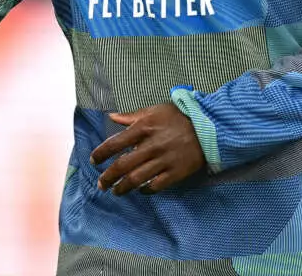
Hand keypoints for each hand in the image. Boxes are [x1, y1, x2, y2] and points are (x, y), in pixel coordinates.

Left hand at [90, 102, 205, 195]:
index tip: (94, 161)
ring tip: (115, 192)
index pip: (115, 143)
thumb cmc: (179, 116)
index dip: (101, 154)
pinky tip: (140, 191)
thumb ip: (131, 116)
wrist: (208, 127)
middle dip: (108, 177)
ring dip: (122, 187)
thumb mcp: (154, 110)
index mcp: (144, 128)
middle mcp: (151, 146)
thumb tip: (111, 116)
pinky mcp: (175, 173)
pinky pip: (156, 186)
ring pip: (137, 179)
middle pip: (123, 166)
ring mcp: (163, 161)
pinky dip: (145, 190)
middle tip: (101, 184)